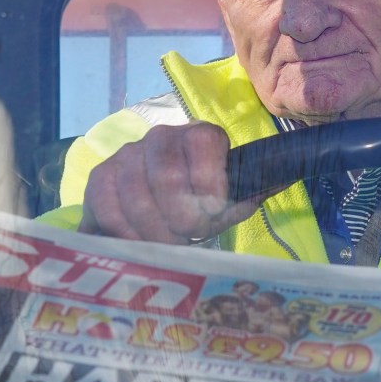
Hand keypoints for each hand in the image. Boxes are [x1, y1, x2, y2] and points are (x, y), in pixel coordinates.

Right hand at [78, 122, 261, 242]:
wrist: (161, 210)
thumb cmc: (205, 204)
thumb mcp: (232, 199)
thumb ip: (252, 190)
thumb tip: (281, 179)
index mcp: (201, 136)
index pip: (204, 143)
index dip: (209, 185)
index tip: (213, 216)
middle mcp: (161, 137)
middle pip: (167, 175)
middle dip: (181, 217)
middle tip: (189, 237)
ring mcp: (127, 155)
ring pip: (134, 194)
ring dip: (154, 230)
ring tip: (167, 245)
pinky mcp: (100, 178)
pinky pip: (105, 205)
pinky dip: (124, 233)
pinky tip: (139, 245)